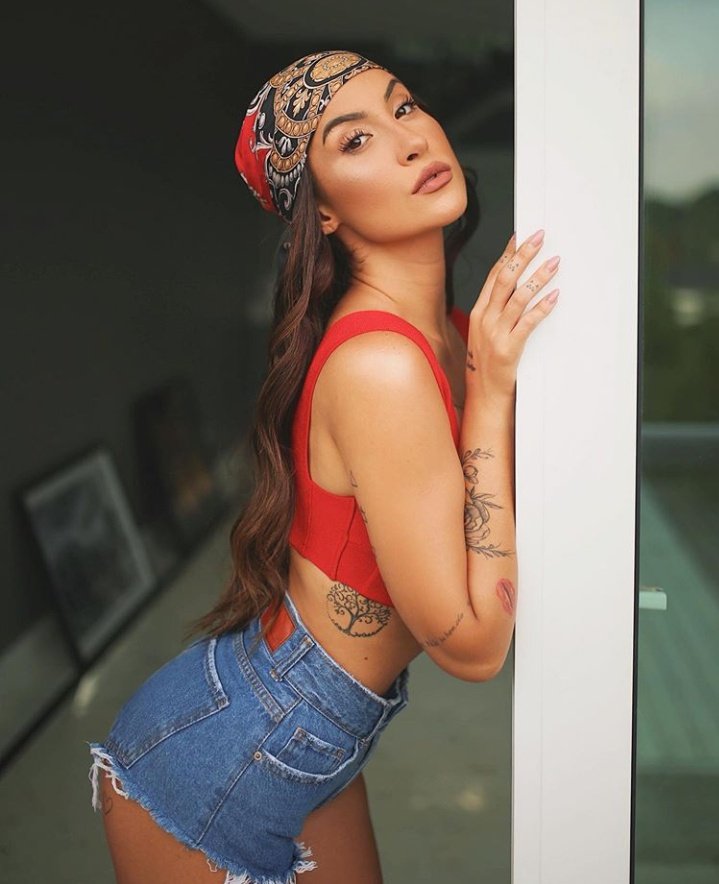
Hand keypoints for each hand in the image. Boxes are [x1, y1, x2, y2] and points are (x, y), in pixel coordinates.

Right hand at [466, 229, 559, 399]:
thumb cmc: (486, 365)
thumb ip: (495, 311)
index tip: (520, 238)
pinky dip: (542, 307)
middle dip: (524, 256)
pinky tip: (554, 296)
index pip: (494, 276)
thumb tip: (514, 290)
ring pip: (518, 297)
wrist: (483, 394)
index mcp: (479, 312)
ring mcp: (496, 333)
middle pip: (505, 279)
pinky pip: (528, 322)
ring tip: (553, 264)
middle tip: (540, 238)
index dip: (508, 254)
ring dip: (538, 277)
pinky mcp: (509, 348)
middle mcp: (485, 319)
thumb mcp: (483, 333)